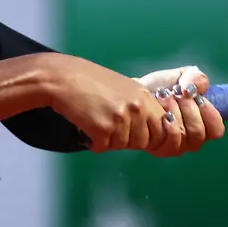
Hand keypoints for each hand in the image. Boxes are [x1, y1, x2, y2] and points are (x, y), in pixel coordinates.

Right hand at [44, 55, 175, 153]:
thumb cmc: (92, 82)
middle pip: (144, 141)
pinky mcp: (102, 130)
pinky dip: (93, 142)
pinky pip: (103, 148)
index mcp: (145, 97)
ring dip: (109, 140)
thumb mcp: (126, 89)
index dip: (152, 137)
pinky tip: (87, 126)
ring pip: (122, 146)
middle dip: (129, 140)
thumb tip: (154, 130)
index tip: (139, 136)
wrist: (64, 78)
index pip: (163, 128)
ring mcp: (120, 119)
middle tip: (111, 126)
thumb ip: (141, 107)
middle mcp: (136, 108)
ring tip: (97, 121)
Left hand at [137, 65, 225, 156]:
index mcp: (201, 124)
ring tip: (165, 97)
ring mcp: (176, 146)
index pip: (216, 130)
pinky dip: (167, 122)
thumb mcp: (181, 77)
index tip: (198, 97)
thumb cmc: (159, 88)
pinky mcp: (160, 148)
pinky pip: (171, 140)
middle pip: (200, 132)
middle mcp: (190, 139)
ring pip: (185, 135)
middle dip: (189, 109)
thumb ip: (195, 78)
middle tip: (177, 93)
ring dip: (176, 112)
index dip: (210, 114)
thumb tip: (193, 89)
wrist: (133, 94)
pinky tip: (159, 109)